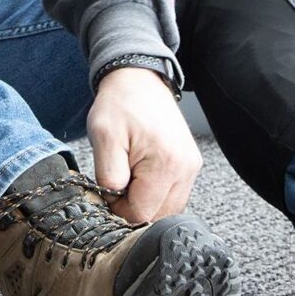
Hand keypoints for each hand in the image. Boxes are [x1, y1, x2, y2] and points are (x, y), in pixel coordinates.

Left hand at [86, 67, 202, 222]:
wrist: (138, 80)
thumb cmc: (120, 104)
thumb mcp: (103, 136)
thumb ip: (108, 175)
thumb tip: (114, 202)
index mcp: (165, 164)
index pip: (141, 212)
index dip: (118, 208)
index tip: (106, 190)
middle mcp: (185, 169)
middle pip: (158, 215)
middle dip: (132, 206)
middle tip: (116, 181)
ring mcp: (191, 168)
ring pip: (167, 208)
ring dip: (145, 200)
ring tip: (129, 174)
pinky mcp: (190, 165)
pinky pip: (173, 194)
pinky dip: (155, 192)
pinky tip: (141, 174)